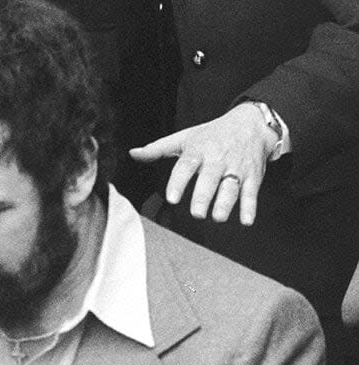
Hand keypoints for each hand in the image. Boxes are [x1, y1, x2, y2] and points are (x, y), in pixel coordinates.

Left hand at [130, 103, 278, 225]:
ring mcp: (236, 168)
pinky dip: (250, 207)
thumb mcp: (184, 137)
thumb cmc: (212, 134)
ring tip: (218, 217)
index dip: (178, 182)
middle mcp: (217, 159)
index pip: (186, 166)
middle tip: (196, 213)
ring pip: (231, 187)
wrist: (251, 124)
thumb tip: (133, 154)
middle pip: (209, 179)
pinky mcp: (252, 176)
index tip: (172, 198)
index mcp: (198, 150)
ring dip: (225, 203)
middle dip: (203, 196)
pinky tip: (246, 220)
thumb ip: (157, 149)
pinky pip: (251, 192)